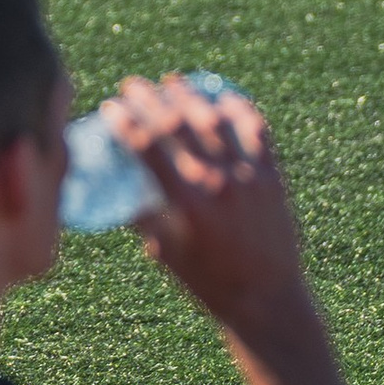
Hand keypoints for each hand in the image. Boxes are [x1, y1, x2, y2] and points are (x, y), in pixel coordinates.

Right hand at [110, 75, 310, 339]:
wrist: (268, 302)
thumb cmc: (212, 285)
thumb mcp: (167, 254)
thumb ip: (145, 220)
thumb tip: (122, 193)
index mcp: (185, 204)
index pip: (147, 148)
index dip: (125, 121)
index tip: (110, 106)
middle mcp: (216, 183)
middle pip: (177, 125)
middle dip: (150, 99)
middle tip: (134, 85)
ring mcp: (248, 177)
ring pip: (215, 120)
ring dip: (190, 96)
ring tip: (173, 82)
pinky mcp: (272, 178)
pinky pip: (257, 131)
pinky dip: (239, 109)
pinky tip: (224, 96)